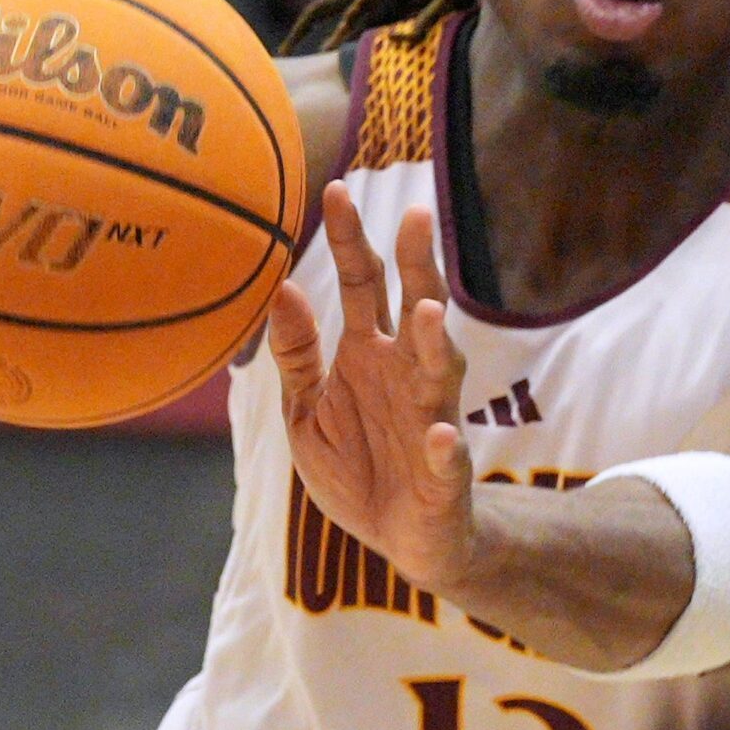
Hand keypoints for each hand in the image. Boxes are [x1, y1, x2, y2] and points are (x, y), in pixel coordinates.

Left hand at [267, 182, 475, 591]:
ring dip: (436, 342)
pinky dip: (446, 447)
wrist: (403, 540)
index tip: (334, 189)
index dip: (350, 239)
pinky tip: (439, 437)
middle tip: (414, 214)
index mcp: (368, 353)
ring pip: (441, 370)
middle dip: (416, 264)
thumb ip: (296, 355)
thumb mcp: (306, 411)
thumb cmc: (357, 466)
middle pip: (415, 306)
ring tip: (427, 311)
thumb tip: (281, 287)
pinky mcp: (445, 473)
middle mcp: (407, 374)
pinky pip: (449, 457)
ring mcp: (432, 419)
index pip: (361, 283)